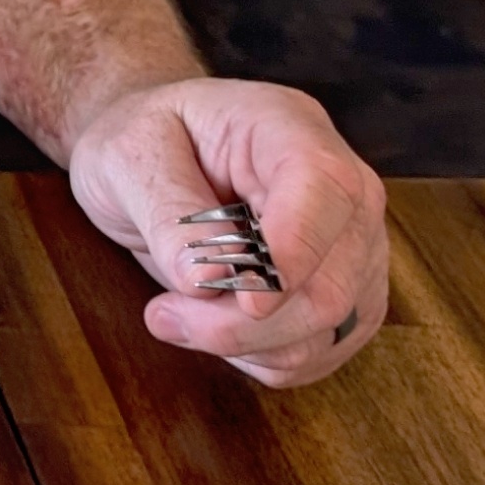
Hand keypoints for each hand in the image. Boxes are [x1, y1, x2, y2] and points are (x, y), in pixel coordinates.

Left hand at [61, 77, 387, 388]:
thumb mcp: (129, 156)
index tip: (244, 298)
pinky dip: (260, 356)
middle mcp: (343, 188)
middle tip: (163, 313)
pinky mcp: (347, 296)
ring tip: (173, 313)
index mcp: (290, 128)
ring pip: (328, 328)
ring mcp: (355, 246)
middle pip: (332, 281)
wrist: (157, 155)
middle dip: (244, 321)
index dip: (294, 248)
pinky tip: (214, 324)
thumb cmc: (148, 143)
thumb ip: (168, 213)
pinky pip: (317, 352)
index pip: (328, 186)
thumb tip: (209, 279)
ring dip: (244, 343)